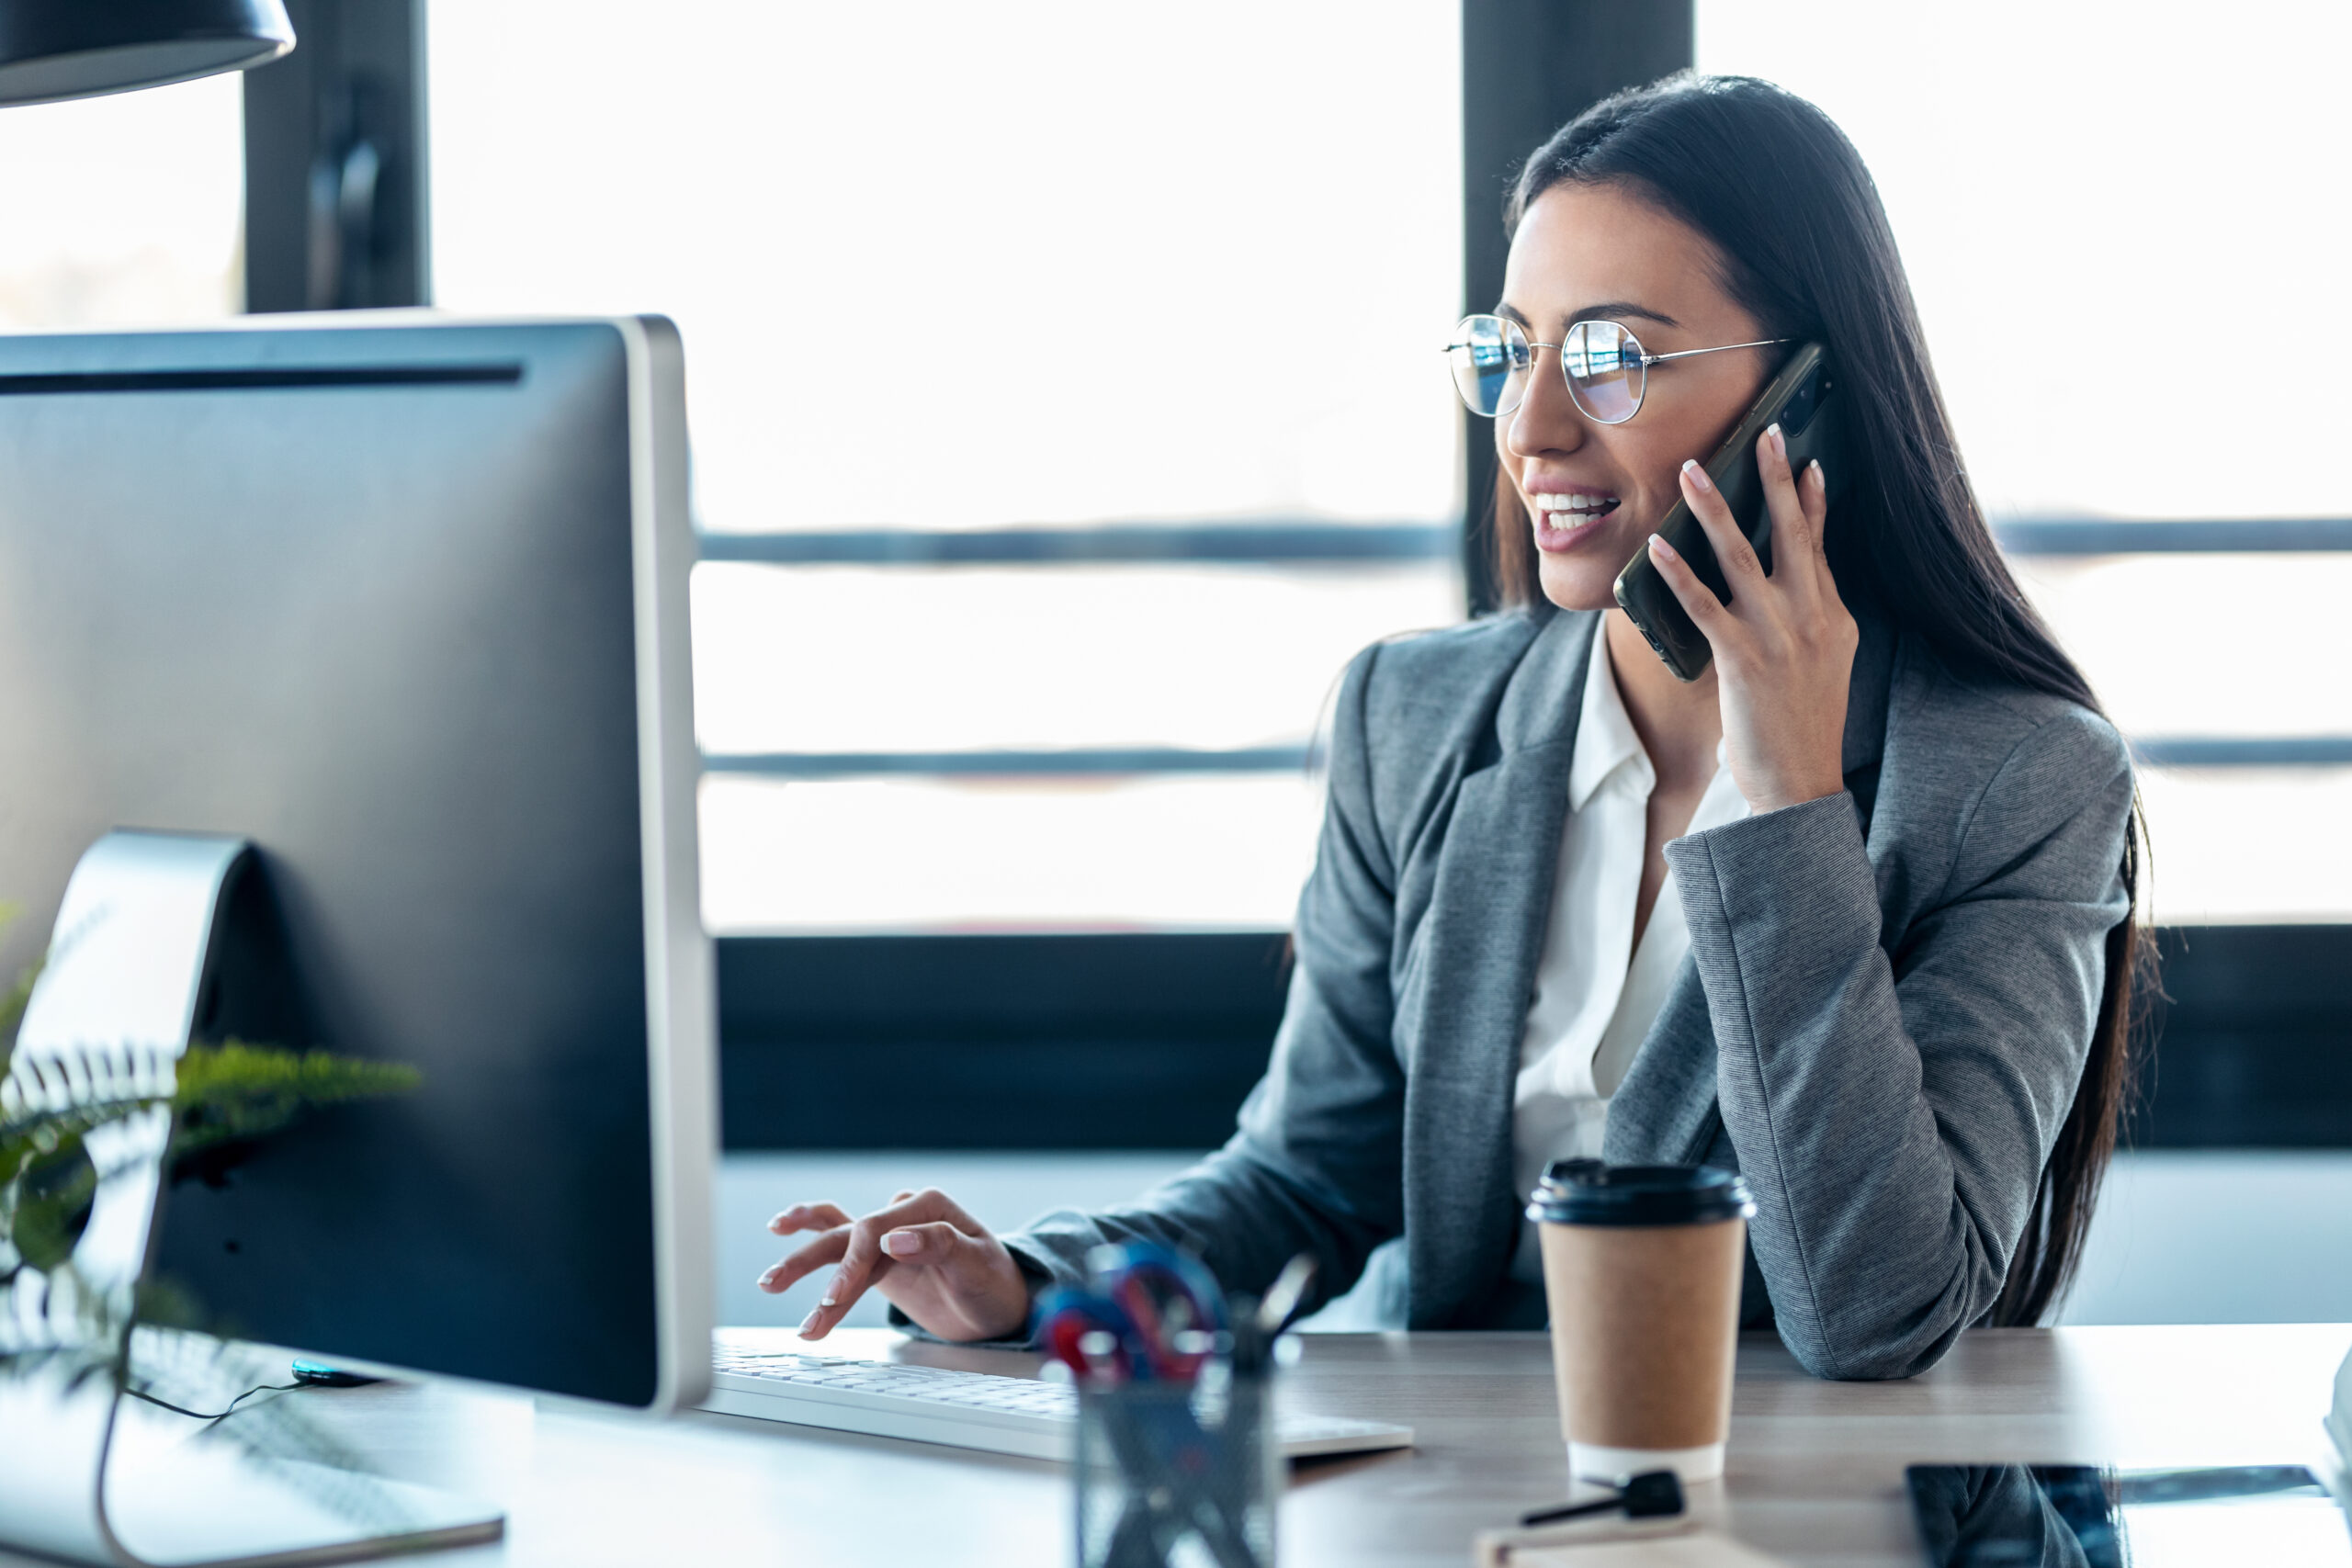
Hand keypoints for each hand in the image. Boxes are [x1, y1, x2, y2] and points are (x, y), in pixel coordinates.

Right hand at [758, 1187, 1030, 1342]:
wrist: (997, 1305)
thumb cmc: (995, 1284)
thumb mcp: (977, 1266)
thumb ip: (940, 1247)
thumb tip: (896, 1238)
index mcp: (928, 1206)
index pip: (876, 1229)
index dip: (853, 1263)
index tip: (836, 1297)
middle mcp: (903, 1213)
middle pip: (850, 1234)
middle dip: (817, 1266)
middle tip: (791, 1293)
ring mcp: (888, 1234)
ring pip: (837, 1241)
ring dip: (803, 1263)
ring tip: (769, 1282)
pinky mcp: (878, 1257)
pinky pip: (839, 1243)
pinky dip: (810, 1242)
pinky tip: (780, 1229)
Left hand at [1645, 424, 1856, 811]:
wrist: (1801, 784)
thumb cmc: (1803, 728)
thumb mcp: (1827, 665)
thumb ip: (1814, 621)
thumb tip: (1802, 587)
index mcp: (1834, 617)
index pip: (1820, 547)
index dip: (1814, 503)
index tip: (1809, 462)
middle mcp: (1812, 618)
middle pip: (1793, 534)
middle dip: (1778, 481)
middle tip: (1767, 433)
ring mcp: (1779, 636)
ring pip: (1744, 557)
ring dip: (1716, 509)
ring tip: (1693, 471)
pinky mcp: (1744, 659)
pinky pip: (1705, 606)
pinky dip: (1680, 573)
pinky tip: (1659, 547)